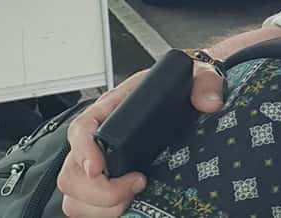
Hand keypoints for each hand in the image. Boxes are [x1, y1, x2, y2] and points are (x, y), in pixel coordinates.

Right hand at [59, 62, 224, 216]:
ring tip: (133, 196)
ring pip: (74, 195)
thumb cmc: (178, 88)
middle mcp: (98, 137)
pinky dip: (103, 211)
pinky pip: (88, 205)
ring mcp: (98, 162)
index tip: (98, 168)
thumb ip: (205, 84)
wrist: (184, 96)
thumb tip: (210, 102)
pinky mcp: (107, 181)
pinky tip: (129, 203)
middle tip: (137, 185)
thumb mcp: (195, 75)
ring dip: (100, 206)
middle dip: (99, 190)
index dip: (84, 150)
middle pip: (71, 173)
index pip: (82, 128)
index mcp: (111, 109)